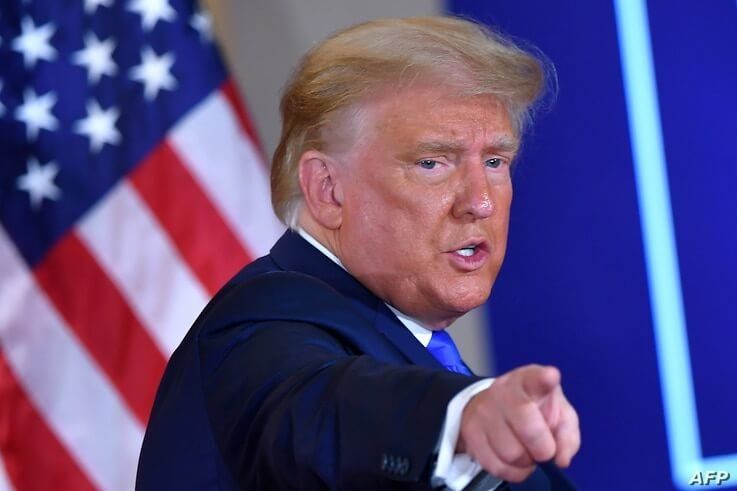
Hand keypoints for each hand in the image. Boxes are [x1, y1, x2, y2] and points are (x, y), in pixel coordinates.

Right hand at [457, 364, 579, 482]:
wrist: (492, 406)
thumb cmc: (533, 410)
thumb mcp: (559, 414)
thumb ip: (566, 434)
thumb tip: (561, 459)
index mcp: (529, 381)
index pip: (536, 379)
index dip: (544, 380)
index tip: (550, 378)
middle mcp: (503, 392)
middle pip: (528, 428)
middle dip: (543, 449)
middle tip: (545, 450)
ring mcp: (483, 411)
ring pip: (512, 454)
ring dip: (526, 462)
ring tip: (526, 451)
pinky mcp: (470, 432)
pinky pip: (497, 466)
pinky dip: (512, 472)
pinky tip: (514, 460)